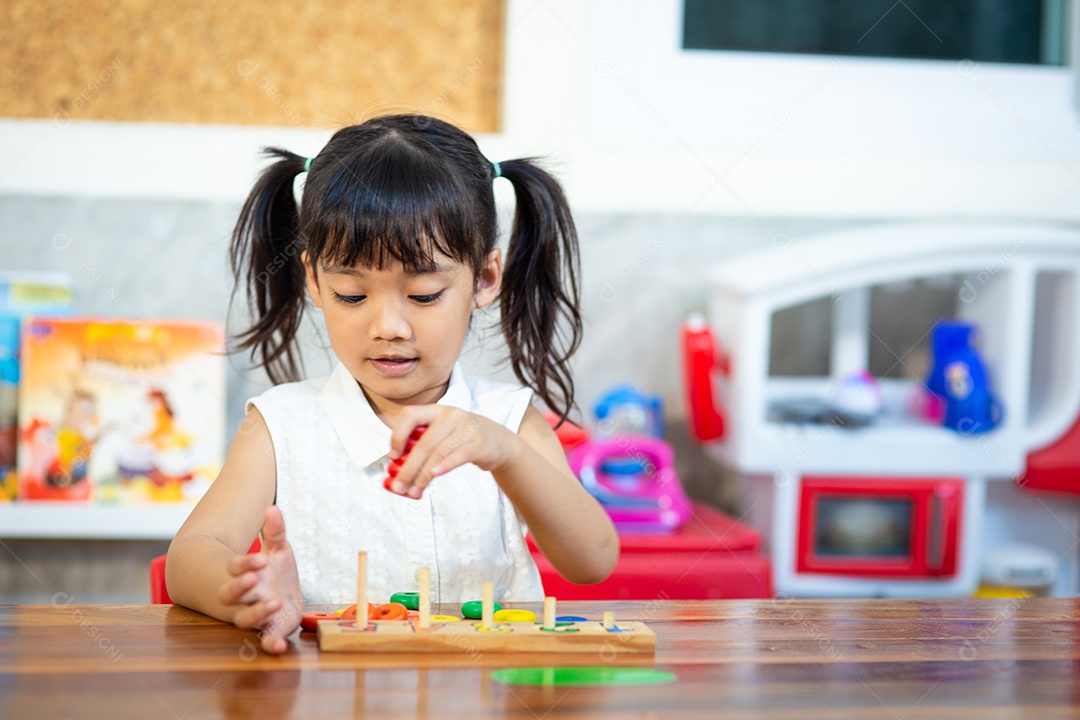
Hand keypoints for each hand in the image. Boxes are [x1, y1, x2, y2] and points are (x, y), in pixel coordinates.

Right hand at [218, 505, 302, 653]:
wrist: (274, 595)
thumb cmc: (272, 571)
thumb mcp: (277, 550)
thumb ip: (275, 531)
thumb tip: (273, 508)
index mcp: (244, 574)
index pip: (235, 568)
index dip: (244, 564)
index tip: (260, 559)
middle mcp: (243, 597)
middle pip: (231, 595)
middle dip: (239, 588)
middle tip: (253, 578)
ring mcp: (253, 614)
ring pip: (244, 619)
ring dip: (257, 613)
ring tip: (274, 602)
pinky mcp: (269, 629)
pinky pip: (265, 639)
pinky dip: (270, 644)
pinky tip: (278, 646)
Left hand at [385, 406, 516, 498]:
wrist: (498, 442)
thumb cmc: (463, 440)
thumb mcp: (442, 435)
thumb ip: (421, 448)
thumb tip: (397, 473)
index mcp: (435, 411)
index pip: (409, 415)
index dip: (397, 436)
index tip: (393, 457)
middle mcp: (450, 415)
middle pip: (423, 443)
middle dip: (408, 468)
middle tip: (399, 486)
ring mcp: (466, 428)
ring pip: (438, 453)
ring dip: (423, 476)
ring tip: (414, 491)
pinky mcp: (479, 443)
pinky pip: (459, 456)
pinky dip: (445, 466)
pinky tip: (434, 475)